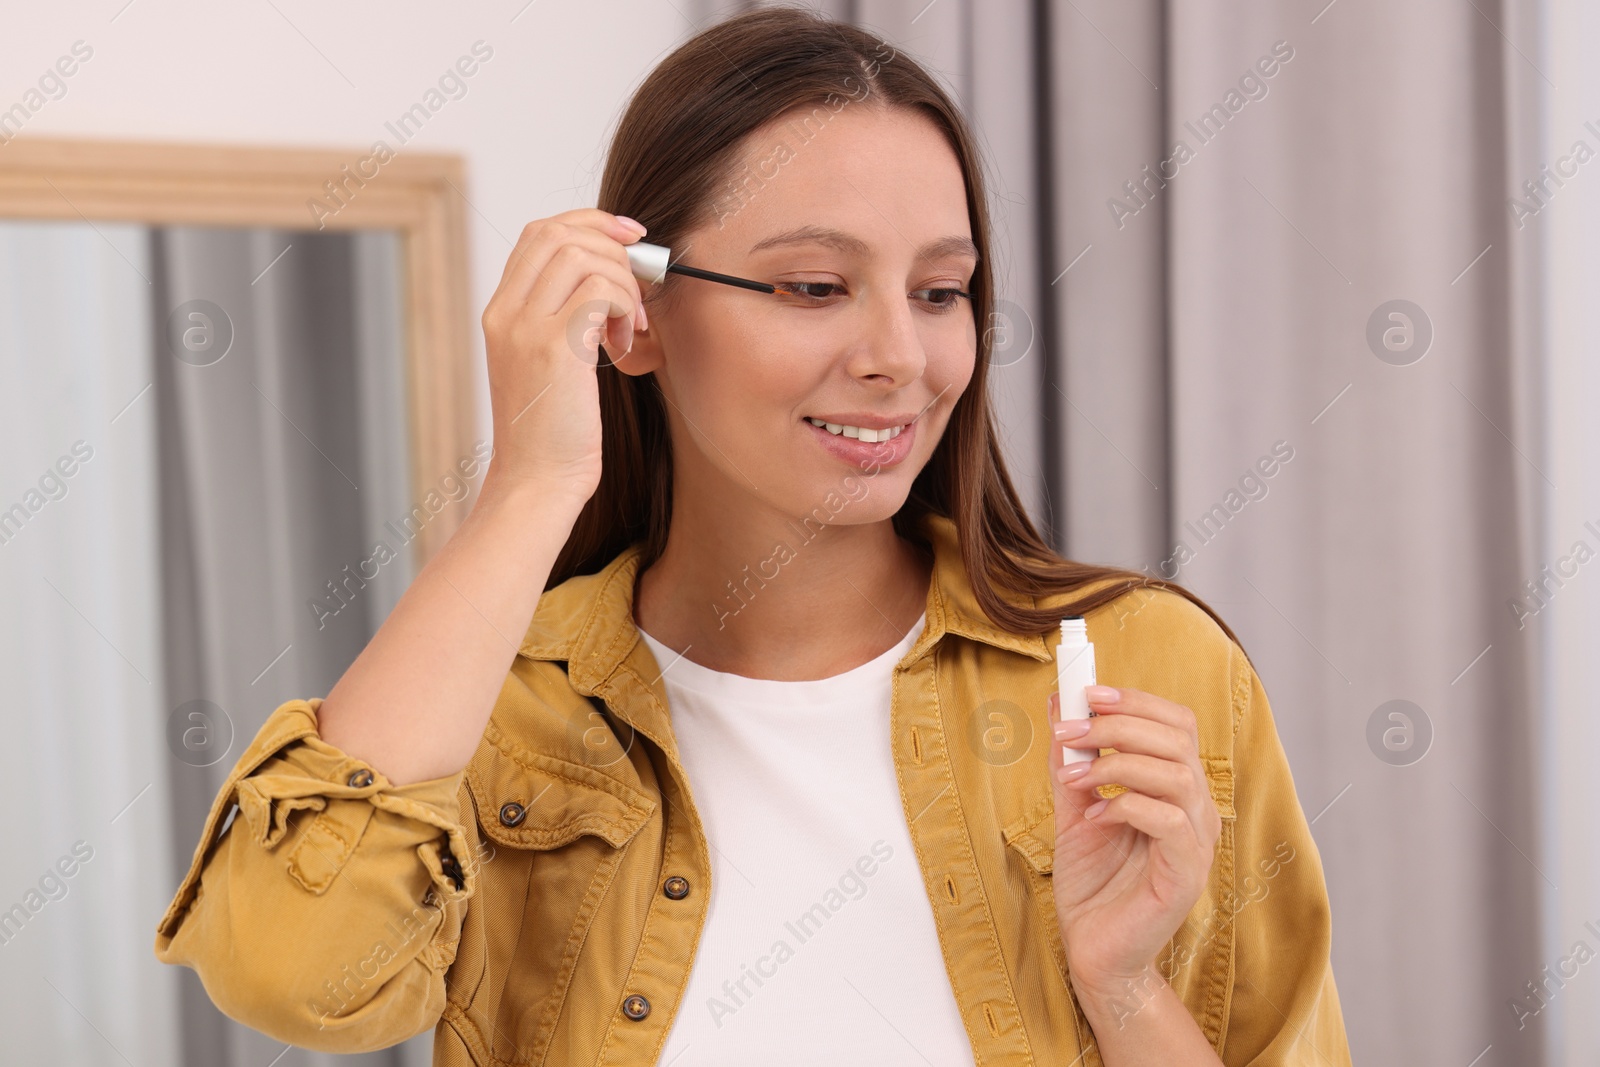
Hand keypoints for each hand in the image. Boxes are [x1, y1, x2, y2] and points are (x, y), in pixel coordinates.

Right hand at [479, 208, 648, 501]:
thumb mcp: (547, 364)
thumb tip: (614, 276)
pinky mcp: (554, 348)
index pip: (539, 233)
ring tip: (628, 326)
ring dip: (623, 282)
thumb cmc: (552, 432)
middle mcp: (505, 312)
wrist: (536, 482)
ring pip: (583, 256)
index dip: (589, 222)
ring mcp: (525, 328)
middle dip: (613, 246)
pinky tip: (624, 344)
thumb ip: (564, 319)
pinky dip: (624, 306)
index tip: (628, 237)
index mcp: (500, 311)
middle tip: (638, 287)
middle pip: (559, 232)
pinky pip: (599, 290)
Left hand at [1046, 686, 1221, 1000]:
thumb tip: (1058, 702)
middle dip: (1117, 726)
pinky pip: (1169, 821)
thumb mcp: (1073, 807)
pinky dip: (1126, 805)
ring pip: (1177, 773)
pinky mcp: (1187, 873)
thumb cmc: (1092, 882)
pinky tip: (1095, 816)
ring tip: (1073, 778)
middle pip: (1177, 739)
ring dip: (1117, 762)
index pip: (1177, 723)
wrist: (1093, 948)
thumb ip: (1071, 759)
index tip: (1087, 694)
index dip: (1135, 700)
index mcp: (1175, 788)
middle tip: (1069, 732)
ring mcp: (1196, 841)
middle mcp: (1195, 809)